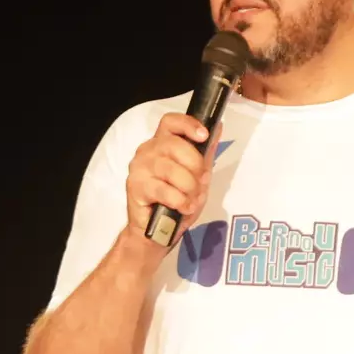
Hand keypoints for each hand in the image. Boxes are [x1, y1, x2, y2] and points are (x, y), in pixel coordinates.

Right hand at [123, 112, 219, 245]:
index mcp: (161, 143)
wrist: (157, 232)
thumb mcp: (197, 176)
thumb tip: (217, 126)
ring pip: (171, 169)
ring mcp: (139, 168)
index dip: (188, 124)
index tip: (204, 136)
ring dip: (189, 187)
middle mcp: (147, 151)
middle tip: (200, 182)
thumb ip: (205, 153)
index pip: (170, 122)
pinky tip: (183, 207)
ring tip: (191, 200)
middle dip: (195, 165)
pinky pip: (165, 190)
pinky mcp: (135, 187)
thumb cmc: (176, 201)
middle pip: (175, 144)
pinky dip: (180, 201)